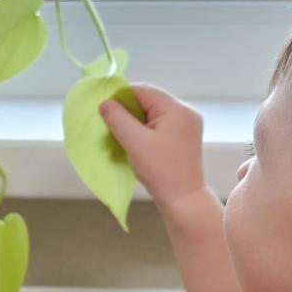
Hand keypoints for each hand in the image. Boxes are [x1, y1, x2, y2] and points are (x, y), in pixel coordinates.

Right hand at [99, 83, 205, 210]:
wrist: (184, 200)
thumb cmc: (160, 171)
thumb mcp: (134, 142)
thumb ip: (117, 118)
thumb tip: (105, 103)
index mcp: (177, 109)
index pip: (143, 91)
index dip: (121, 97)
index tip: (104, 109)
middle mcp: (185, 113)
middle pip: (149, 101)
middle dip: (128, 112)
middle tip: (112, 125)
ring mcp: (187, 126)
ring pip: (153, 115)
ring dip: (135, 123)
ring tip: (123, 136)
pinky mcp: (184, 138)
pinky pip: (160, 126)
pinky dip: (145, 132)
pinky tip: (135, 144)